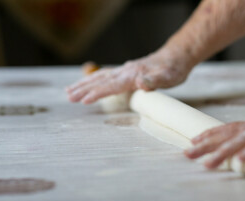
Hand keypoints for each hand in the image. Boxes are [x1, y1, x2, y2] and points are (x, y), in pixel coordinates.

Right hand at [66, 48, 194, 103]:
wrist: (176, 57)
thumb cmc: (172, 69)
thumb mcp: (168, 77)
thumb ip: (154, 80)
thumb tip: (141, 83)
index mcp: (132, 75)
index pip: (111, 85)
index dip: (97, 93)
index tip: (84, 100)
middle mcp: (125, 72)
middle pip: (100, 81)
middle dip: (83, 89)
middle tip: (69, 97)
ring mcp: (124, 70)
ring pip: (100, 77)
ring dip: (84, 84)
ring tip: (69, 91)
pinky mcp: (126, 71)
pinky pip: (106, 75)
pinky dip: (94, 80)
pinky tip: (88, 82)